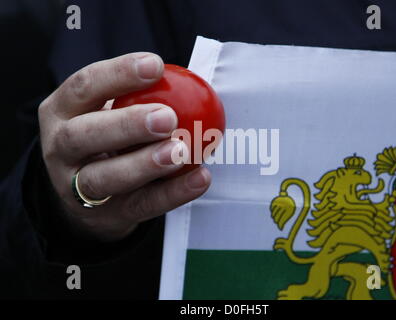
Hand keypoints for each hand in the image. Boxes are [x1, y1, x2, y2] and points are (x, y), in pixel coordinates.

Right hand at [39, 53, 210, 241]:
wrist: (84, 198)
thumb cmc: (106, 140)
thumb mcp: (107, 113)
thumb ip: (136, 98)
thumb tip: (191, 83)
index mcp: (61, 112)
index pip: (83, 87)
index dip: (117, 74)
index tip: (155, 65)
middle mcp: (60, 149)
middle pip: (82, 135)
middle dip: (126, 124)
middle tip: (167, 117)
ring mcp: (76, 188)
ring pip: (105, 178)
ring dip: (145, 164)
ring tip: (181, 151)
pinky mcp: (104, 215)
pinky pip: (140, 205)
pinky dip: (172, 193)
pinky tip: (199, 178)